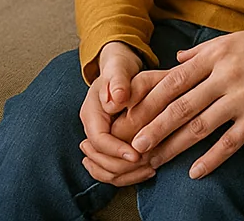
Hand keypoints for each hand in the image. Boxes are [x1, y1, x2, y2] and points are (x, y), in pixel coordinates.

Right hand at [79, 41, 154, 185]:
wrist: (117, 71)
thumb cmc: (119, 68)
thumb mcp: (119, 69)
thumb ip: (118, 81)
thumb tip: (116, 98)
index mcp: (91, 113)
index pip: (99, 140)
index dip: (117, 150)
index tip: (138, 154)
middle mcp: (92, 129)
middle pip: (101, 160)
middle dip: (124, 166)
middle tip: (150, 163)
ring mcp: (99, 140)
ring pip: (106, 170)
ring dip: (128, 174)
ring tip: (152, 167)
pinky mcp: (109, 146)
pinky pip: (114, 170)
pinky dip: (129, 174)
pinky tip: (150, 169)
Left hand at [124, 25, 243, 178]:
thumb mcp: (235, 39)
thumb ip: (202, 51)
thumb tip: (176, 59)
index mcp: (216, 55)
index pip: (174, 80)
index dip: (150, 99)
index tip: (130, 114)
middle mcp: (225, 76)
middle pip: (181, 105)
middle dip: (154, 126)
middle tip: (133, 144)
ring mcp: (242, 99)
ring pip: (200, 126)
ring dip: (174, 145)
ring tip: (154, 159)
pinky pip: (230, 142)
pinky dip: (211, 159)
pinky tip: (194, 172)